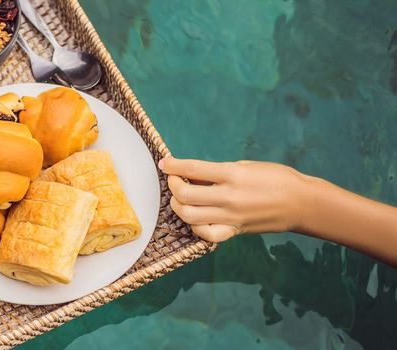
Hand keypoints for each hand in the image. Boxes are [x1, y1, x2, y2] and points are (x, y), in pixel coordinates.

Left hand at [158, 158, 313, 241]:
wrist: (302, 203)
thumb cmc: (277, 179)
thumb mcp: (246, 166)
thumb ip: (218, 172)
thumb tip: (191, 174)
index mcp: (233, 175)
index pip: (193, 169)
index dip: (173, 166)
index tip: (165, 163)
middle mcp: (229, 197)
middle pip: (185, 195)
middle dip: (173, 186)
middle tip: (174, 180)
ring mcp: (231, 216)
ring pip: (189, 216)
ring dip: (178, 206)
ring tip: (180, 198)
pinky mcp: (235, 230)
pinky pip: (206, 235)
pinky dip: (194, 227)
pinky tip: (195, 217)